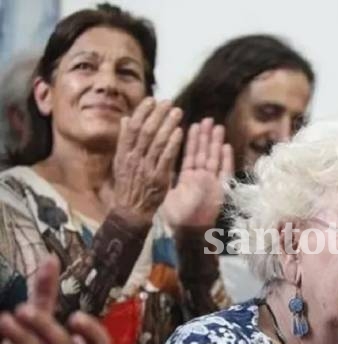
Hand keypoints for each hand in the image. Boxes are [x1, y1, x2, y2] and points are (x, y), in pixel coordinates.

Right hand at [111, 98, 183, 225]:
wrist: (131, 211)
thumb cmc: (128, 185)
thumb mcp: (120, 162)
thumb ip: (124, 141)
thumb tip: (126, 119)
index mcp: (123, 153)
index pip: (132, 128)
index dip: (142, 112)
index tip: (151, 100)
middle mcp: (133, 158)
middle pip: (145, 131)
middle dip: (157, 114)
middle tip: (168, 102)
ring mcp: (146, 168)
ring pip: (156, 141)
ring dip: (167, 125)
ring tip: (177, 112)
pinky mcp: (158, 178)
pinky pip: (166, 158)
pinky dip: (172, 144)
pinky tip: (180, 132)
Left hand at [162, 118, 233, 228]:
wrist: (188, 230)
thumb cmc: (176, 216)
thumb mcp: (166, 192)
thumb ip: (165, 175)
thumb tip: (157, 159)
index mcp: (187, 178)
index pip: (190, 155)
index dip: (192, 140)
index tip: (193, 124)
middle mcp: (200, 177)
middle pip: (204, 153)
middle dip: (206, 136)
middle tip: (208, 119)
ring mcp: (212, 182)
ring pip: (214, 158)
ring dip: (216, 143)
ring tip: (217, 126)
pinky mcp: (221, 189)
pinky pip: (224, 172)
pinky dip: (226, 159)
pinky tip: (226, 146)